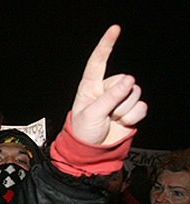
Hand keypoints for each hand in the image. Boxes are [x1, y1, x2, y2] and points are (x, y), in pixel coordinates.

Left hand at [71, 25, 147, 145]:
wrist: (92, 152)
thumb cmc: (83, 132)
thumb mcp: (91, 114)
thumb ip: (110, 97)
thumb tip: (129, 80)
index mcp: (90, 87)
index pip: (98, 61)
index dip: (106, 45)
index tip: (115, 30)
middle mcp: (106, 89)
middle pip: (124, 81)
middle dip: (119, 98)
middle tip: (107, 113)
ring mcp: (119, 100)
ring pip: (135, 93)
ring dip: (125, 109)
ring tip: (112, 119)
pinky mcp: (130, 110)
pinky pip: (141, 106)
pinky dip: (133, 116)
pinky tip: (121, 122)